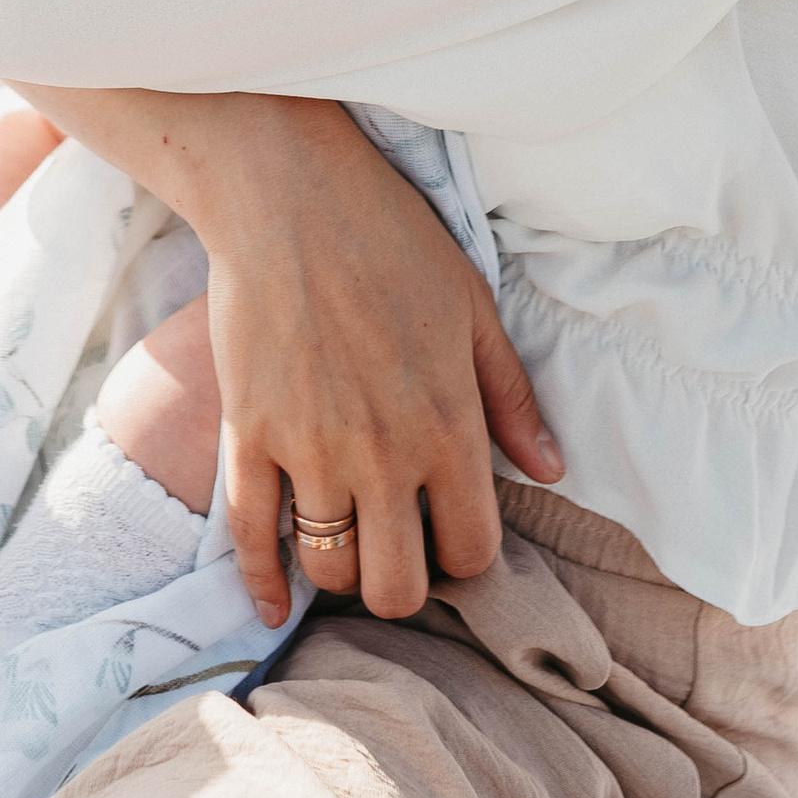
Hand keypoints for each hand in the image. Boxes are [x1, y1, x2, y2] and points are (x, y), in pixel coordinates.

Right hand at [198, 110, 559, 622]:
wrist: (288, 194)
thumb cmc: (390, 239)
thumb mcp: (473, 307)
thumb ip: (510, 396)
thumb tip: (550, 469)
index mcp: (448, 427)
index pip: (470, 553)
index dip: (465, 559)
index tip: (450, 537)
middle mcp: (383, 456)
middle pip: (396, 588)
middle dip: (402, 585)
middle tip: (397, 552)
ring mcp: (309, 450)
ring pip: (329, 571)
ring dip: (341, 572)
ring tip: (348, 545)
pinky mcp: (248, 435)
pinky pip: (251, 537)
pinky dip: (262, 582)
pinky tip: (274, 603)